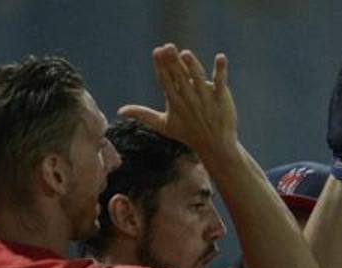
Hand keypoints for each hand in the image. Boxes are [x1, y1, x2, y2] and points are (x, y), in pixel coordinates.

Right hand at [120, 44, 236, 156]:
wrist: (215, 146)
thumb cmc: (187, 134)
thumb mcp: (163, 125)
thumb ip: (143, 114)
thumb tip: (120, 111)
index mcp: (175, 102)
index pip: (166, 80)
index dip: (161, 66)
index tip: (157, 51)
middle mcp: (189, 99)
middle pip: (180, 77)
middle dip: (173, 63)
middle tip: (168, 47)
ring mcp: (206, 98)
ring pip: (197, 78)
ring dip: (192, 66)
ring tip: (185, 54)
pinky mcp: (221, 98)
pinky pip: (221, 82)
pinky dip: (220, 70)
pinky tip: (220, 57)